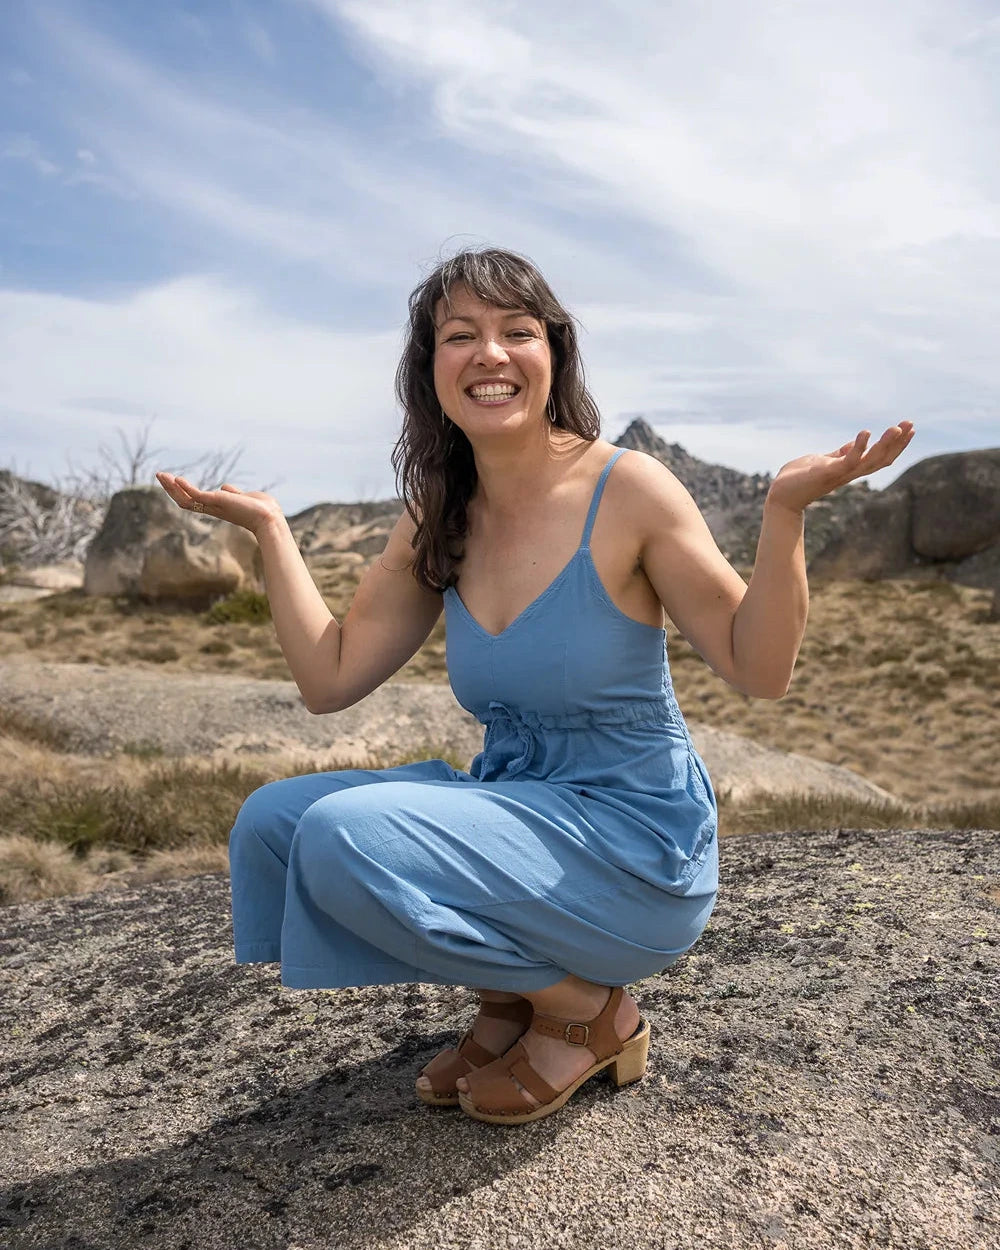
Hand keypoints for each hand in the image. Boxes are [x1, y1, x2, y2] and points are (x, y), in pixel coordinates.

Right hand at [155, 472, 284, 537]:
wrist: (270, 519)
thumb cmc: (262, 510)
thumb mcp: (244, 497)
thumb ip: (233, 493)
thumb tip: (225, 487)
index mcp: (218, 506)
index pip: (194, 499)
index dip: (182, 491)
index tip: (173, 480)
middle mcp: (213, 508)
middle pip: (185, 501)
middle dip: (171, 488)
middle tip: (159, 476)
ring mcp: (215, 506)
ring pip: (187, 500)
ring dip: (172, 487)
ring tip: (161, 475)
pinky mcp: (219, 503)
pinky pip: (198, 496)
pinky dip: (187, 488)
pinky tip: (177, 479)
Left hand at [766, 421, 915, 513]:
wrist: (780, 497)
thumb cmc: (799, 480)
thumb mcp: (823, 462)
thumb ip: (838, 455)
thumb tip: (851, 446)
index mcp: (849, 468)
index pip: (879, 457)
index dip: (895, 445)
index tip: (908, 429)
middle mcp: (849, 473)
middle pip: (881, 459)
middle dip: (898, 442)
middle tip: (911, 424)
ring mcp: (839, 474)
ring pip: (870, 460)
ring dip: (886, 444)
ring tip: (897, 428)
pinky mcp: (827, 473)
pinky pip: (848, 460)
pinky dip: (859, 447)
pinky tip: (866, 432)